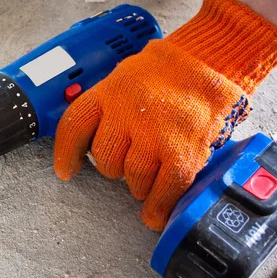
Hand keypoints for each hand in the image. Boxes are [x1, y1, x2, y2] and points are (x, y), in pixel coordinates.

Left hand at [54, 0, 276, 229]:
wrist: (211, 63)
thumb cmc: (165, 74)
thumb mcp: (123, 78)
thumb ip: (105, 107)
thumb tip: (87, 140)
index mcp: (109, 92)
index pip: (74, 127)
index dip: (65, 154)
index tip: (65, 171)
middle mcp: (128, 113)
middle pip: (103, 159)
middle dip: (113, 165)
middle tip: (129, 158)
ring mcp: (155, 134)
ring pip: (131, 178)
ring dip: (138, 183)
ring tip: (150, 173)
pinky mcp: (182, 152)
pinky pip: (163, 190)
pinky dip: (157, 207)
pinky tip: (154, 214)